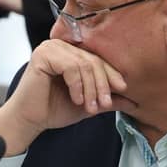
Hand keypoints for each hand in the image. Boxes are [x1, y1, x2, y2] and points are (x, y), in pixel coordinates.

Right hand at [0, 39, 128, 154]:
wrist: (30, 120)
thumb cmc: (54, 109)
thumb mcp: (88, 103)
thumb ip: (108, 99)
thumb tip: (136, 102)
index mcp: (71, 52)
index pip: (98, 58)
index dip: (112, 74)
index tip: (123, 90)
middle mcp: (61, 45)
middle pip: (92, 60)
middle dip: (102, 84)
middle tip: (105, 104)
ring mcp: (50, 47)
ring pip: (83, 64)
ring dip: (91, 88)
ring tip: (91, 107)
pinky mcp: (43, 55)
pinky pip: (70, 66)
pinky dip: (77, 85)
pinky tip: (76, 99)